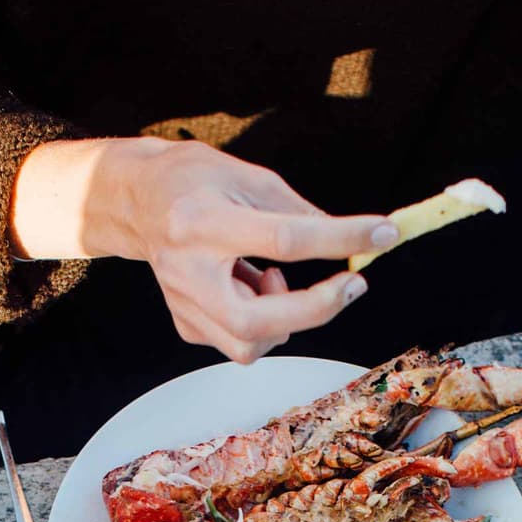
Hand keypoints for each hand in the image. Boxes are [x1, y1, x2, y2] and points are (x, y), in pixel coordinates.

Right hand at [11, 137, 398, 362]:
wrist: (139, 202)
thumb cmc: (195, 181)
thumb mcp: (248, 177)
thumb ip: (296, 211)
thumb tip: (348, 240)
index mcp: (202, 223)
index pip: (284, 239)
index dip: (340, 238)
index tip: (382, 233)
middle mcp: (188, 272)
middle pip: (260, 320)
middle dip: (316, 308)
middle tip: (350, 284)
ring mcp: (184, 306)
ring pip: (250, 344)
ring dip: (284, 317)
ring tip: (271, 277)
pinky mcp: (187, 326)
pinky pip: (240, 342)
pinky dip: (262, 321)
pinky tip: (248, 287)